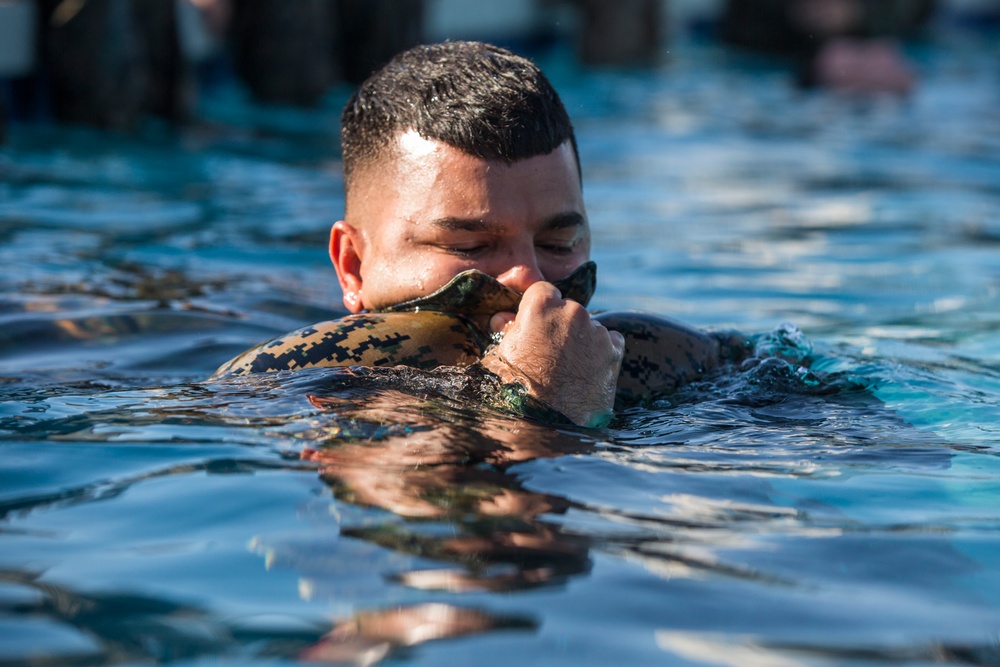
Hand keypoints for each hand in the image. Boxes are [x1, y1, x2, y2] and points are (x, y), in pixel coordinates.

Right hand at [481, 281, 623, 426]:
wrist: (547, 425)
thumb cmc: (515, 390)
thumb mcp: (498, 356)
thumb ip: (505, 330)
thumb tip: (504, 317)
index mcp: (541, 305)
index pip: (543, 290)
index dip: (537, 308)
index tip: (534, 324)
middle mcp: (572, 311)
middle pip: (567, 307)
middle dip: (559, 324)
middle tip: (548, 351)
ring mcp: (596, 331)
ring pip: (588, 325)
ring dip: (580, 338)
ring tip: (567, 368)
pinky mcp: (614, 351)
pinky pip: (609, 341)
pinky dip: (600, 351)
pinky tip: (586, 371)